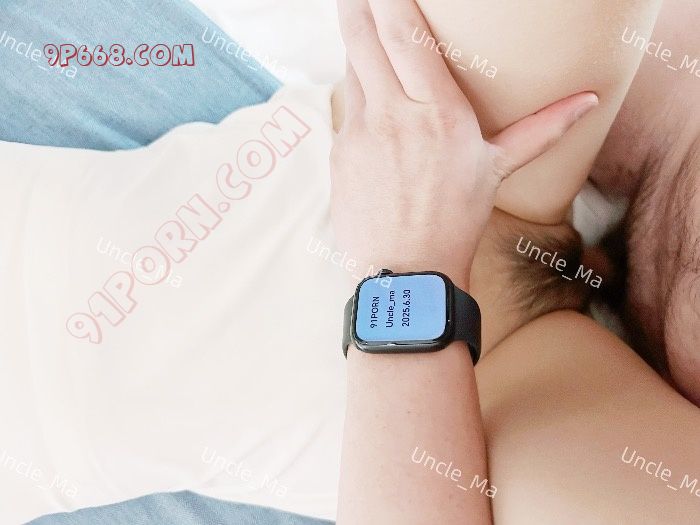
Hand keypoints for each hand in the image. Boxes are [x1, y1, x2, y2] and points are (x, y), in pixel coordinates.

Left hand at [331, 0, 597, 289]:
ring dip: (360, 56)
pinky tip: (375, 119)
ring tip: (373, 54)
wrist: (406, 274)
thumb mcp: (497, 170)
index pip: (403, 35)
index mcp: (437, 111)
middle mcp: (393, 113)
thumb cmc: (456, 221)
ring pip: (353, 73)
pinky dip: (359, 102)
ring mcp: (360, 133)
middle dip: (356, 7)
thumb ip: (542, 129)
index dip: (388, 1)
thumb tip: (588, 101)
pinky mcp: (339, 153)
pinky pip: (347, 112)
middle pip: (362, 39)